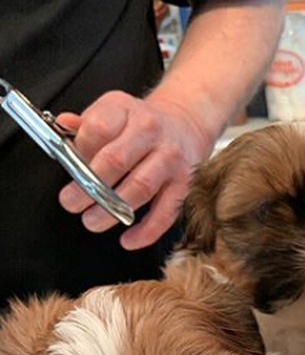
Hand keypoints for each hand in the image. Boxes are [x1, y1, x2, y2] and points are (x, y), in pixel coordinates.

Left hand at [57, 90, 212, 250]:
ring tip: (93, 221)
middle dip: (89, 187)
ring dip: (113, 210)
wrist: (185, 126)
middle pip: (116, 160)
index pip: (98, 128)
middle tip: (72, 203)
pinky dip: (146, 231)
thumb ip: (86, 123)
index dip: (80, 151)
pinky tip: (128, 240)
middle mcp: (150, 131)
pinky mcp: (184, 184)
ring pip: (140, 188)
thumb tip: (62, 127)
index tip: (71, 168)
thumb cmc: (141, 125)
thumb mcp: (113, 112)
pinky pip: (165, 212)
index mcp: (126, 109)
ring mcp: (170, 159)